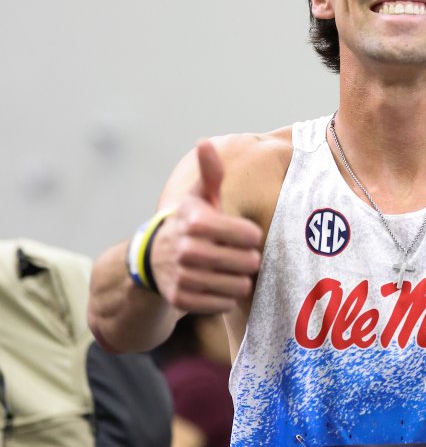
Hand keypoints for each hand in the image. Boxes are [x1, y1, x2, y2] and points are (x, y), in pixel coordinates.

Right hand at [149, 140, 262, 312]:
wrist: (154, 260)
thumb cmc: (190, 224)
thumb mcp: (200, 198)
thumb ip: (210, 174)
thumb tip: (204, 142)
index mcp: (194, 221)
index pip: (248, 235)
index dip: (251, 236)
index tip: (245, 234)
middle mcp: (185, 249)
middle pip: (246, 262)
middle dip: (249, 260)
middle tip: (243, 257)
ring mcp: (182, 276)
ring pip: (238, 285)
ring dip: (240, 280)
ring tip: (232, 271)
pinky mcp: (180, 300)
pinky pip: (224, 304)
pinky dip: (227, 297)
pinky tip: (219, 286)